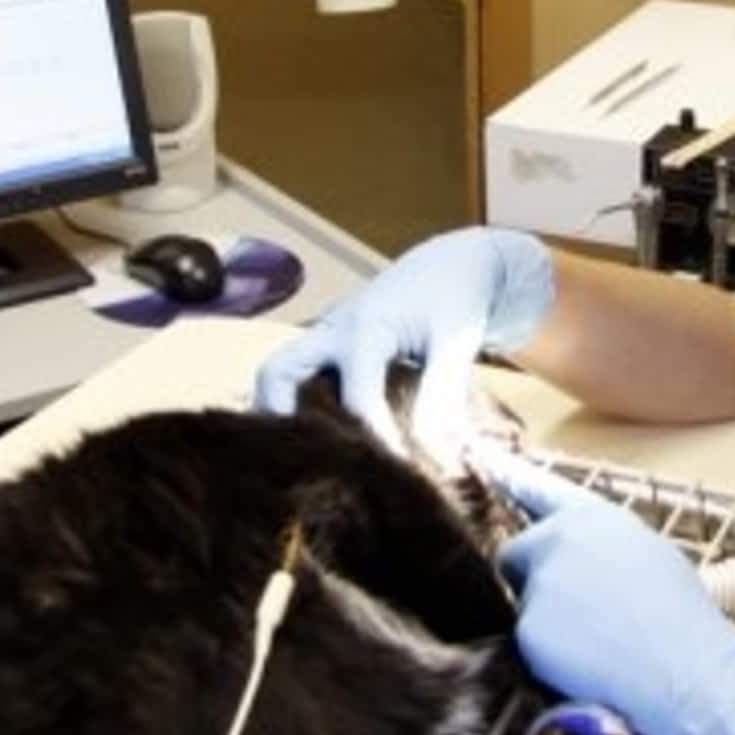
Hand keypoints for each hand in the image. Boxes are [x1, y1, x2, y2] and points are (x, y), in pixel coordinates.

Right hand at [253, 228, 555, 453]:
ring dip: (282, 412)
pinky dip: (299, 404)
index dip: (374, 439)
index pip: (357, 397)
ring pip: (280, 374)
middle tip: (302, 466)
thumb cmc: (457, 299)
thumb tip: (435, 451)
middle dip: (278, 419)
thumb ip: (444, 392)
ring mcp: (328, 336)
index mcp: (366, 328)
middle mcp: (335, 331)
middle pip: (277, 373)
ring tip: (306, 458)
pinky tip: (323, 439)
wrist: (454, 263)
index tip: (396, 471)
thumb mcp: (457, 340)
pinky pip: (300, 375)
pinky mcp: (333, 344)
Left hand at [492, 459, 734, 734]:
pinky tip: (586, 664)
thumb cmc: (681, 613)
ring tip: (596, 641)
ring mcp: (540, 583)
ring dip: (546, 620)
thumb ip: (605, 545)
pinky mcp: (529, 628)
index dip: (509, 478)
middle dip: (533, 578)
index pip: (540, 492)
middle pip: (518, 554)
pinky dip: (548, 655)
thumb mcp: (650, 554)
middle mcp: (558, 540)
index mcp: (592, 517)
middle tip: (573, 609)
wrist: (685, 665)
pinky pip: (528, 643)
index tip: (479, 458)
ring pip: (526, 604)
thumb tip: (590, 560)